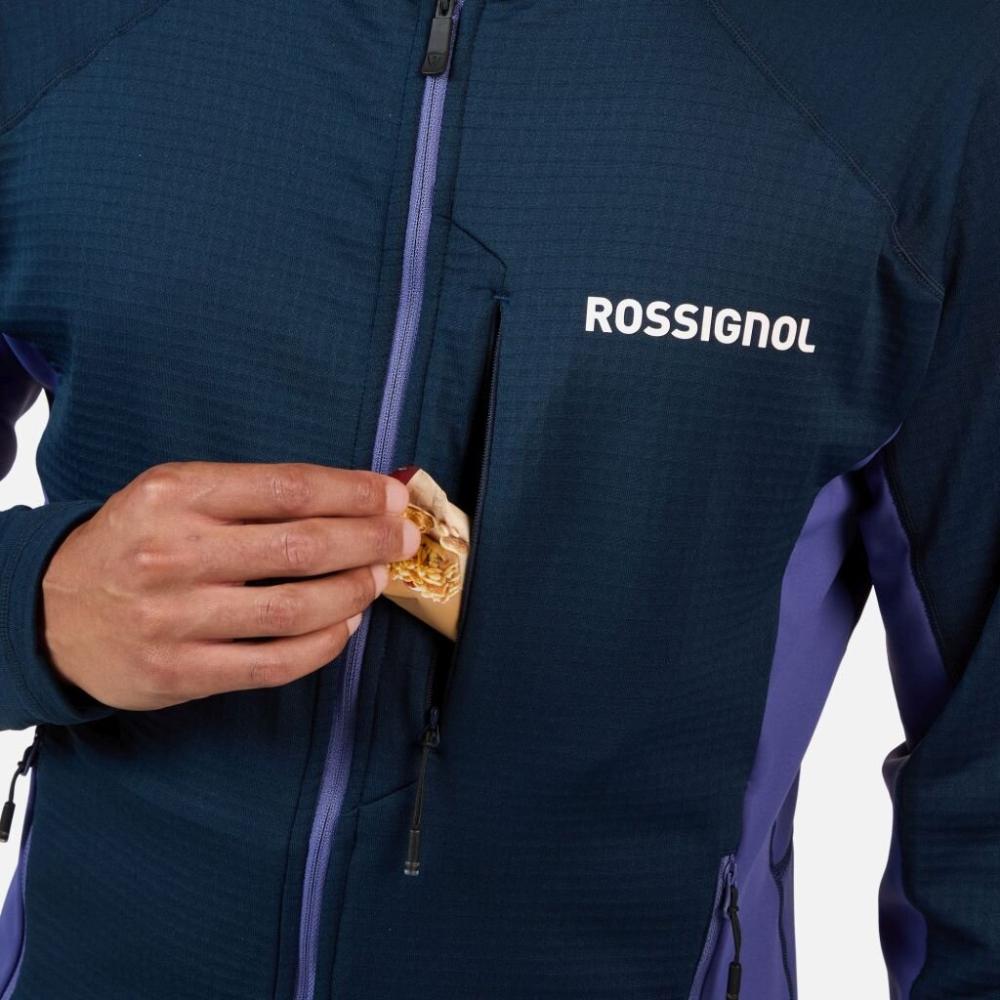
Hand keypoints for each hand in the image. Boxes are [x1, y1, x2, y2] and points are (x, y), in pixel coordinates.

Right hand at [40, 462, 419, 709]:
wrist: (50, 612)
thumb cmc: (133, 543)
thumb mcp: (174, 494)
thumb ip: (253, 494)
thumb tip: (352, 497)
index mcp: (176, 495)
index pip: (288, 488)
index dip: (354, 493)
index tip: (393, 496)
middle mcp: (174, 554)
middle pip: (301, 547)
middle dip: (369, 540)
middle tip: (403, 538)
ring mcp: (175, 619)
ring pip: (294, 608)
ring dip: (354, 592)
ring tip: (378, 579)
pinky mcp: (179, 673)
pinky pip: (273, 664)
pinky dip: (323, 646)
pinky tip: (345, 626)